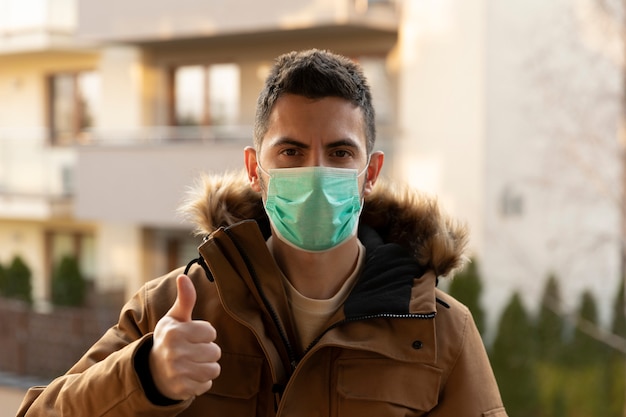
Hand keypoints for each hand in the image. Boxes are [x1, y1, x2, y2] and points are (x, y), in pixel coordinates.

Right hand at [150, 274, 220, 399]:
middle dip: (208, 351)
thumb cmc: (169, 338)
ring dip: (207, 367)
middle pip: (215, 352)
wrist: (151, 370)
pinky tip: (189, 376)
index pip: (211, 332)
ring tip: (193, 363)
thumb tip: (184, 277)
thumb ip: (185, 299)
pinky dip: (201, 382)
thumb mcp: (174, 318)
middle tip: (193, 351)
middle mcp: (174, 352)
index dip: (205, 334)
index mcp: (174, 332)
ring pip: (214, 369)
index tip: (193, 335)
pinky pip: (207, 385)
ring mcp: (177, 373)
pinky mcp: (181, 389)